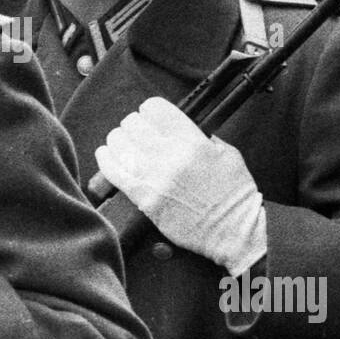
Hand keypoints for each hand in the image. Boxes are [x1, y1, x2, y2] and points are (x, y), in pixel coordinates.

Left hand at [96, 96, 266, 275]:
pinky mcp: (143, 198)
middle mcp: (169, 156)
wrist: (233, 231)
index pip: (154, 108)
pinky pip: (112, 171)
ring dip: (120, 140)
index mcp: (191, 141)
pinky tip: (109, 155)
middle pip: (133, 123)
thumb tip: (176, 127)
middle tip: (140, 133)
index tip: (152, 116)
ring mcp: (153, 177)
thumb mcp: (227, 153)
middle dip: (135, 124)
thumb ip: (201, 136)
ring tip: (126, 144)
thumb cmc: (233, 194)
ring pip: (118, 142)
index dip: (151, 109)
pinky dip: (106, 158)